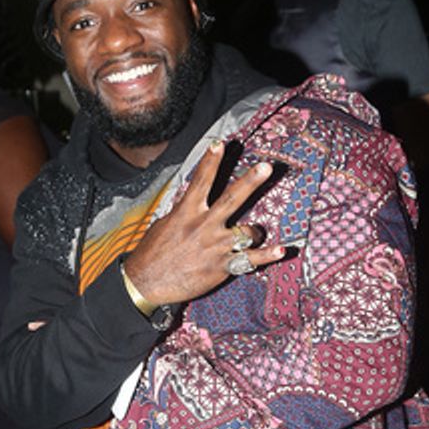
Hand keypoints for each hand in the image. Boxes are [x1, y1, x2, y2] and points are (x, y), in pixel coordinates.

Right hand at [124, 142, 285, 305]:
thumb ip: (183, 212)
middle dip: (250, 181)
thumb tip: (193, 202)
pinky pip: (251, 259)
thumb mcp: (164, 225)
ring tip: (257, 234)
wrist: (146, 284)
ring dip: (256, 232)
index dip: (210, 161)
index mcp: (186, 212)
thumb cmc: (152, 254)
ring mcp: (215, 246)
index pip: (200, 181)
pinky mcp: (222, 266)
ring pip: (248, 231)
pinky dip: (268, 255)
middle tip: (266, 166)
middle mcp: (204, 226)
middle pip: (232, 198)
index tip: (220, 144)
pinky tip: (282, 250)